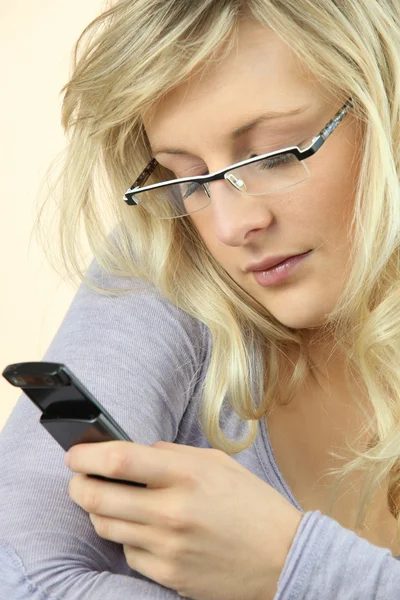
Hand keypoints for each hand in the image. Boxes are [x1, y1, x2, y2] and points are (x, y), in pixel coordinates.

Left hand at [66, 440, 302, 599]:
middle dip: (78, 485)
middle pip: (98, 496)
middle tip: (79, 479)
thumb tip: (137, 451)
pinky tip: (142, 530)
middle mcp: (172, 511)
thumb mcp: (218, 463)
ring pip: (105, 526)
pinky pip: (128, 554)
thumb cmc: (252, 504)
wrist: (283, 557)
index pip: (120, 459)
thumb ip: (173, 454)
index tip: (75, 453)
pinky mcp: (168, 575)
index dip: (87, 454)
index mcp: (187, 475)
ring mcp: (168, 547)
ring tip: (107, 501)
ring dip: (97, 510)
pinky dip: (127, 538)